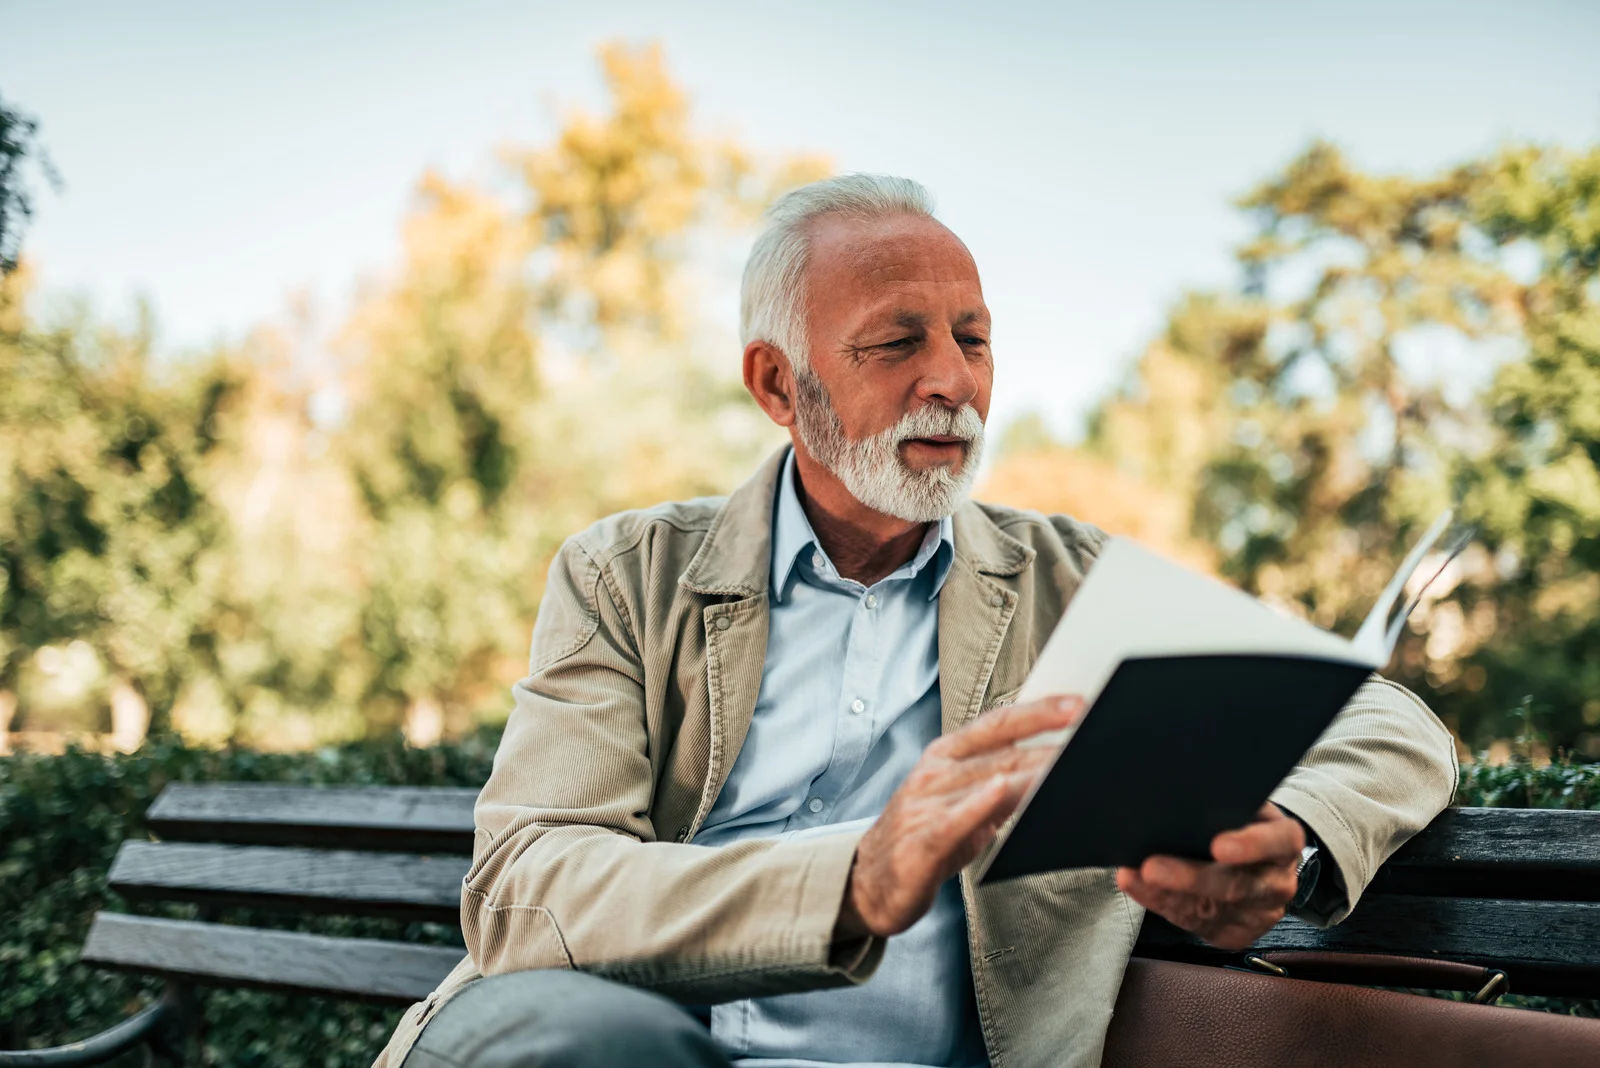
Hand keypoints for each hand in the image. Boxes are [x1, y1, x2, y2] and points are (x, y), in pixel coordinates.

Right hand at [836, 695, 1084, 939]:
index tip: (1079, 702)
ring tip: (1072, 765)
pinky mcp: (920, 842)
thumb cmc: (925, 837)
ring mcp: (925, 805)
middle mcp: (934, 772)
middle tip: (1094, 731)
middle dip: (1049, 740)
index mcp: (944, 755)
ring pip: (987, 781)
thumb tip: (1051, 766)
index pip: (998, 724)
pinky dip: (979, 803)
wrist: (870, 883)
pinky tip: (1002, 790)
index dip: (1039, 711)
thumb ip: (1001, 782)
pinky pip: (955, 820)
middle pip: (1001, 750)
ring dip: (1032, 772)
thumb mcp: (963, 802)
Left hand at [1115, 803, 1304, 949]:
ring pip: (1212, 911)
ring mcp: (1261, 913)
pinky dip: (1165, 906)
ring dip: (1166, 896)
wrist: (1258, 859)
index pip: (1277, 841)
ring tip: (1133, 879)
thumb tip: (1180, 794)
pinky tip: (1142, 891)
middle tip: (1151, 867)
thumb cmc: (1241, 821)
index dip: (1250, 845)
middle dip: (1189, 878)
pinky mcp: (1238, 933)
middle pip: (1237, 885)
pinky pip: (1199, 925)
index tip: (1218, 846)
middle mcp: (1278, 881)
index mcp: (1285, 841)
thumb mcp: (1243, 804)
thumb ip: (1224, 803)